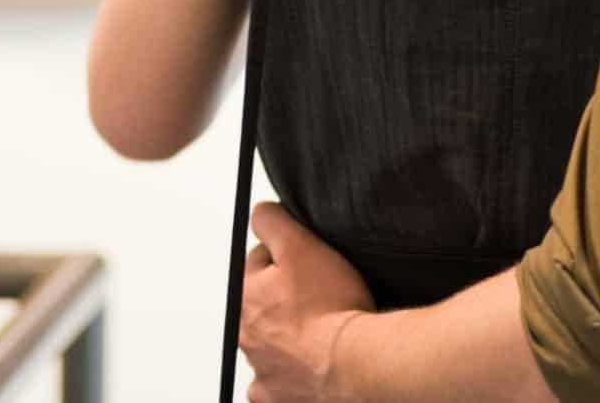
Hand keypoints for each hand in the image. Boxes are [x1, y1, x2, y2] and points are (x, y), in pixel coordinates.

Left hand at [240, 202, 374, 402]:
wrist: (355, 362)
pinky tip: (311, 361)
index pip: (258, 262)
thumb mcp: (301, 245)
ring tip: (320, 329)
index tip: (309, 265)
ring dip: (287, 334)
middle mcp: (246, 336)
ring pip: (269, 342)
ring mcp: (261, 369)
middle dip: (284, 297)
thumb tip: (260, 214)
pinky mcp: (277, 395)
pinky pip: (276, 381)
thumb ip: (273, 222)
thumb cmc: (331, 308)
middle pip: (262, 304)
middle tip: (319, 296)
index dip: (288, 257)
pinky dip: (290, 372)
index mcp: (244, 298)